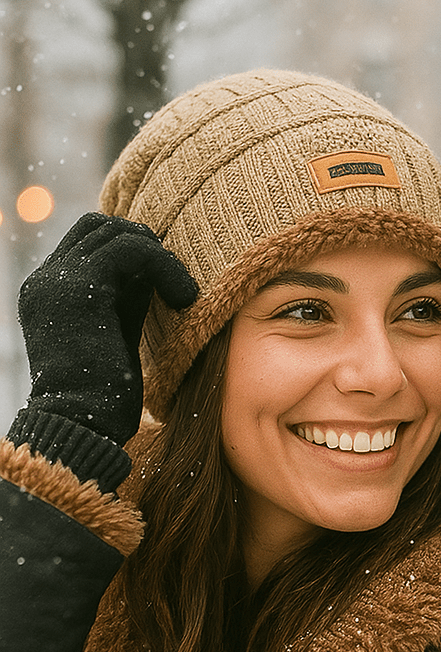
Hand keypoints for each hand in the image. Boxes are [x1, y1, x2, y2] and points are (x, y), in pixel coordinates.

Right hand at [14, 212, 197, 448]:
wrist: (82, 426)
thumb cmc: (107, 395)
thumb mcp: (118, 330)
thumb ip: (127, 295)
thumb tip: (157, 265)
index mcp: (50, 291)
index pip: (90, 241)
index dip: (135, 252)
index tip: (165, 284)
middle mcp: (45, 280)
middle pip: (100, 226)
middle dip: (146, 244)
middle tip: (174, 282)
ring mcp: (56, 280)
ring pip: (116, 231)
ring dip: (160, 256)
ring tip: (182, 293)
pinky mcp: (79, 287)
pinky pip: (132, 247)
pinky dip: (166, 264)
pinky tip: (184, 296)